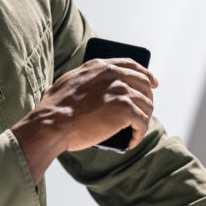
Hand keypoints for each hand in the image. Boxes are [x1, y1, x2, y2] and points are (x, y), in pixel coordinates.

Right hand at [11, 58, 158, 182]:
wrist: (52, 123)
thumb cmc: (53, 108)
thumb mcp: (66, 82)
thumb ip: (79, 78)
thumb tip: (79, 84)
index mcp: (100, 66)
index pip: (131, 65)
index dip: (145, 74)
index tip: (153, 83)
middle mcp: (113, 74)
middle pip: (143, 83)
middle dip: (148, 97)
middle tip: (146, 110)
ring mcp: (120, 91)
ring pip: (146, 104)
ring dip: (143, 118)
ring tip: (136, 130)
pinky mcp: (125, 109)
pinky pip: (142, 122)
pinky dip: (139, 134)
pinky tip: (131, 141)